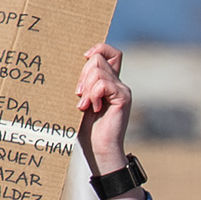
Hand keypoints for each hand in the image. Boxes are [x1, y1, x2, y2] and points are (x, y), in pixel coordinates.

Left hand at [75, 42, 131, 176]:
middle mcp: (118, 83)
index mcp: (109, 82)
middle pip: (97, 59)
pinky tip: (93, 108)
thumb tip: (77, 67)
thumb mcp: (83, 100)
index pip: (111, 52)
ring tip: (84, 105)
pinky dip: (93, 95)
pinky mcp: (123, 98)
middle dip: (83, 74)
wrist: (100, 150)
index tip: (84, 59)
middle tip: (79, 95)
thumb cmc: (88, 129)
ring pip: (97, 70)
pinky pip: (103, 84)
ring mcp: (122, 90)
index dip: (98, 49)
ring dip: (86, 87)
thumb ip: (84, 84)